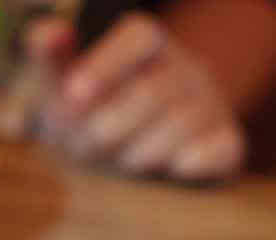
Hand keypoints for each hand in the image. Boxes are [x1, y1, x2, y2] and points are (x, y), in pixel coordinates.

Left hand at [26, 12, 245, 180]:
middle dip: (108, 127)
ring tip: (120, 160)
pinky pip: (220, 149)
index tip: (74, 91)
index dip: (108, 61)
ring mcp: (210, 104)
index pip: (139, 35)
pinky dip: (193, 162)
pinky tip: (170, 170)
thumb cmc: (90, 113)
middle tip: (84, 147)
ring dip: (138, 153)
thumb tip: (48, 33)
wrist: (130, 155)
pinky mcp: (227, 142)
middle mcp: (185, 68)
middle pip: (153, 90)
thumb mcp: (61, 86)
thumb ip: (49, 58)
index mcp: (145, 44)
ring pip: (182, 123)